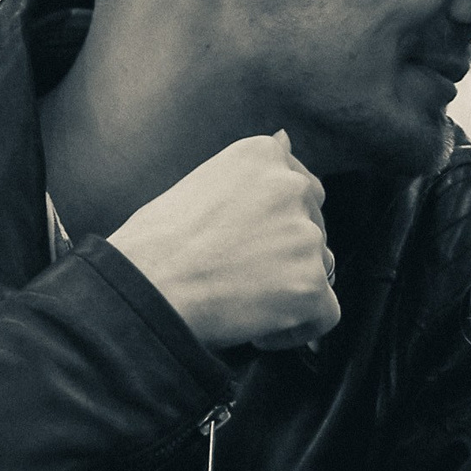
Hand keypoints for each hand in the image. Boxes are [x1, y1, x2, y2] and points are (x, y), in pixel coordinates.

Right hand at [108, 132, 339, 351]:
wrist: (145, 287)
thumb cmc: (155, 243)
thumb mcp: (199, 181)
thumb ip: (250, 172)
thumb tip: (285, 140)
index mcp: (263, 156)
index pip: (299, 188)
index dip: (275, 224)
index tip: (246, 243)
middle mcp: (292, 187)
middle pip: (314, 226)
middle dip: (286, 254)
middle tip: (240, 275)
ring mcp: (306, 235)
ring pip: (319, 268)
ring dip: (289, 287)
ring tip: (242, 301)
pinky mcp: (311, 284)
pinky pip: (325, 314)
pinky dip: (299, 328)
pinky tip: (260, 330)